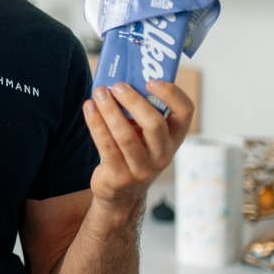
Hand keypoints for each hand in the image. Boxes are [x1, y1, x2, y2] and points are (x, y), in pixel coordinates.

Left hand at [83, 80, 192, 209]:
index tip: (151, 80)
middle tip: (116, 85)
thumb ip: (139, 112)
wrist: (121, 194)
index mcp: (174, 138)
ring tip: (99, 92)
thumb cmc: (132, 152)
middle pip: (154, 123)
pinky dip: (95, 124)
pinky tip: (88, 108)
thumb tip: (118, 79)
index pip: (185, 112)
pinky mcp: (120, 176)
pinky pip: (106, 146)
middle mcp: (163, 154)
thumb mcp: (144, 135)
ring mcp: (142, 168)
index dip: (171, 93)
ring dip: (110, 110)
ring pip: (125, 135)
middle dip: (133, 100)